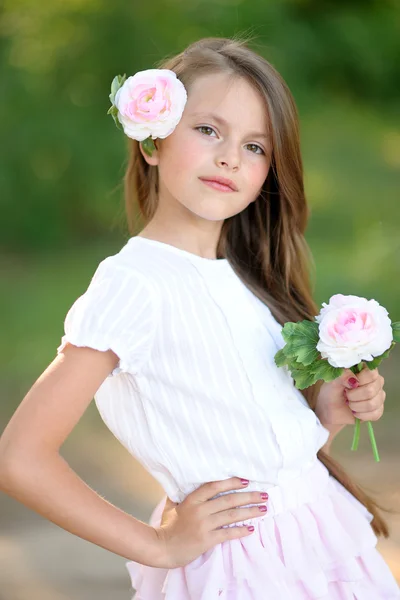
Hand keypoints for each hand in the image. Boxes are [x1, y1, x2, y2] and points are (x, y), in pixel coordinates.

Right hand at [151, 477, 268, 568]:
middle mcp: (199, 510)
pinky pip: (227, 534)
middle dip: (249, 496)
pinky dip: (240, 531)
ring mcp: (203, 525)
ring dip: (250, 512)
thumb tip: (184, 480)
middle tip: (264, 494)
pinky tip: (251, 529)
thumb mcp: (173, 505)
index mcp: (192, 499)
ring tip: (263, 509)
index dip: (231, 482)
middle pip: (228, 500)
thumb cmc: (167, 525)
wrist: (161, 548)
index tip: (246, 481)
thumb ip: (181, 493)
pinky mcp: (206, 540)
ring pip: (231, 515)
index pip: (214, 486)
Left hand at [315, 364, 385, 424]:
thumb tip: (354, 381)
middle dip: (353, 396)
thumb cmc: (332, 391)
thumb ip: (342, 376)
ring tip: (349, 403)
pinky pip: (375, 414)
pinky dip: (361, 415)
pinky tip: (354, 412)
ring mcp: (379, 396)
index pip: (371, 373)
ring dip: (356, 406)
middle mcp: (376, 382)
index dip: (359, 380)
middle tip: (346, 395)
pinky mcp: (378, 410)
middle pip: (372, 390)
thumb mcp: (332, 381)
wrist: (330, 409)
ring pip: (373, 403)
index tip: (348, 385)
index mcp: (366, 370)